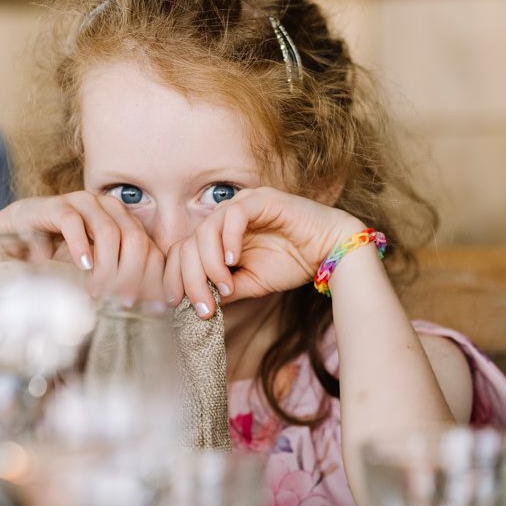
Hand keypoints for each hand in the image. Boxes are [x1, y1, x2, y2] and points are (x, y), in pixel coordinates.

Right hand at [0, 192, 164, 304]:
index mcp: (123, 220)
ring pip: (108, 229)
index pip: (148, 246)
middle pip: (134, 237)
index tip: (142, 304)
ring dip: (106, 264)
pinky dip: (80, 246)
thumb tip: (154, 307)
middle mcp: (107, 207)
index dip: (148, 276)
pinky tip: (82, 266)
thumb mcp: (95, 269)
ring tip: (99, 288)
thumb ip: (120, 279)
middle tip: (119, 300)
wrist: (19, 234)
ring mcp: (82, 203)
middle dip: (129, 273)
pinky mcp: (56, 205)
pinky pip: (73, 222)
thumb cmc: (61, 256)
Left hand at [164, 187, 364, 315]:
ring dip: (210, 263)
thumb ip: (222, 289)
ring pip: (206, 229)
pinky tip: (234, 261)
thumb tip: (192, 304)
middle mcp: (225, 218)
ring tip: (225, 285)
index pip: (182, 251)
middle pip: (188, 242)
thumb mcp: (250, 283)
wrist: (330, 252)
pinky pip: (233, 215)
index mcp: (218, 237)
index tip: (177, 303)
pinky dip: (228, 239)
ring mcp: (242, 205)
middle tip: (204, 305)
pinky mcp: (261, 199)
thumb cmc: (292, 264)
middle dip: (191, 278)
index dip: (175, 276)